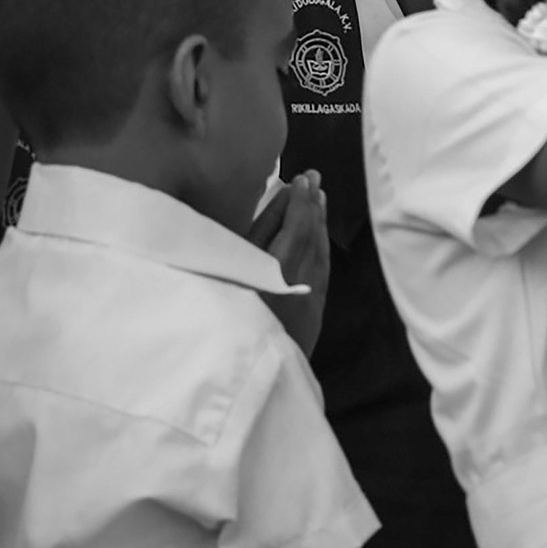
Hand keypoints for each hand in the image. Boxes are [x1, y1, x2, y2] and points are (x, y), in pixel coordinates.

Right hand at [248, 172, 329, 356]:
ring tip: (319, 198)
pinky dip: (322, 247)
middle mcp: (294, 282)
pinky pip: (322, 271)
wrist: (242, 370)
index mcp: (269, 271)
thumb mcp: (231, 268)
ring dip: (320, 222)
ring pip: (319, 252)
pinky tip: (319, 235)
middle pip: (308, 236)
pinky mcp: (313, 312)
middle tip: (314, 177)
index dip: (296, 202)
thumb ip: (255, 234)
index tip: (299, 179)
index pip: (291, 227)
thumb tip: (278, 201)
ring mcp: (307, 298)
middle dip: (311, 204)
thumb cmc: (224, 313)